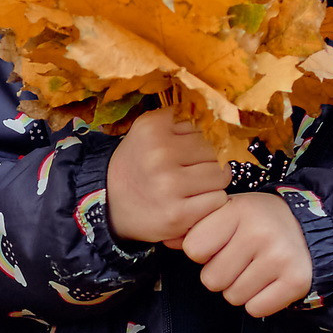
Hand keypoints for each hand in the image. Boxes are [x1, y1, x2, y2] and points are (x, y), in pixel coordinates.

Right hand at [104, 105, 230, 245]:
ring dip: (213, 182)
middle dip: (207, 161)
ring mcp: (169, 186)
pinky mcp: (178, 214)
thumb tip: (218, 118)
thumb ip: (179, 118)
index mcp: (153, 129)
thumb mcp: (147, 129)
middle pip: (215, 151)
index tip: (184, 152)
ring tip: (194, 186)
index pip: (204, 128)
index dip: (198, 141)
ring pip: (221, 175)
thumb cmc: (138, 165)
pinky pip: (218, 200)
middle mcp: (160, 155)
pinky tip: (195, 202)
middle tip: (190, 171)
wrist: (110, 203)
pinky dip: (211, 202)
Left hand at [181, 192, 314, 318]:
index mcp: (238, 210)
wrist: (307, 229)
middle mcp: (260, 232)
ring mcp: (279, 258)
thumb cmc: (256, 222)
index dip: (203, 251)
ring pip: (232, 296)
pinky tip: (268, 281)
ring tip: (255, 268)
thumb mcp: (226, 212)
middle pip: (211, 279)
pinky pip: (255, 309)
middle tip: (240, 258)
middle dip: (221, 273)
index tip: (220, 242)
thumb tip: (166, 240)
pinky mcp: (295, 281)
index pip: (194, 249)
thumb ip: (195, 227)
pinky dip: (259, 301)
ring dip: (239, 288)